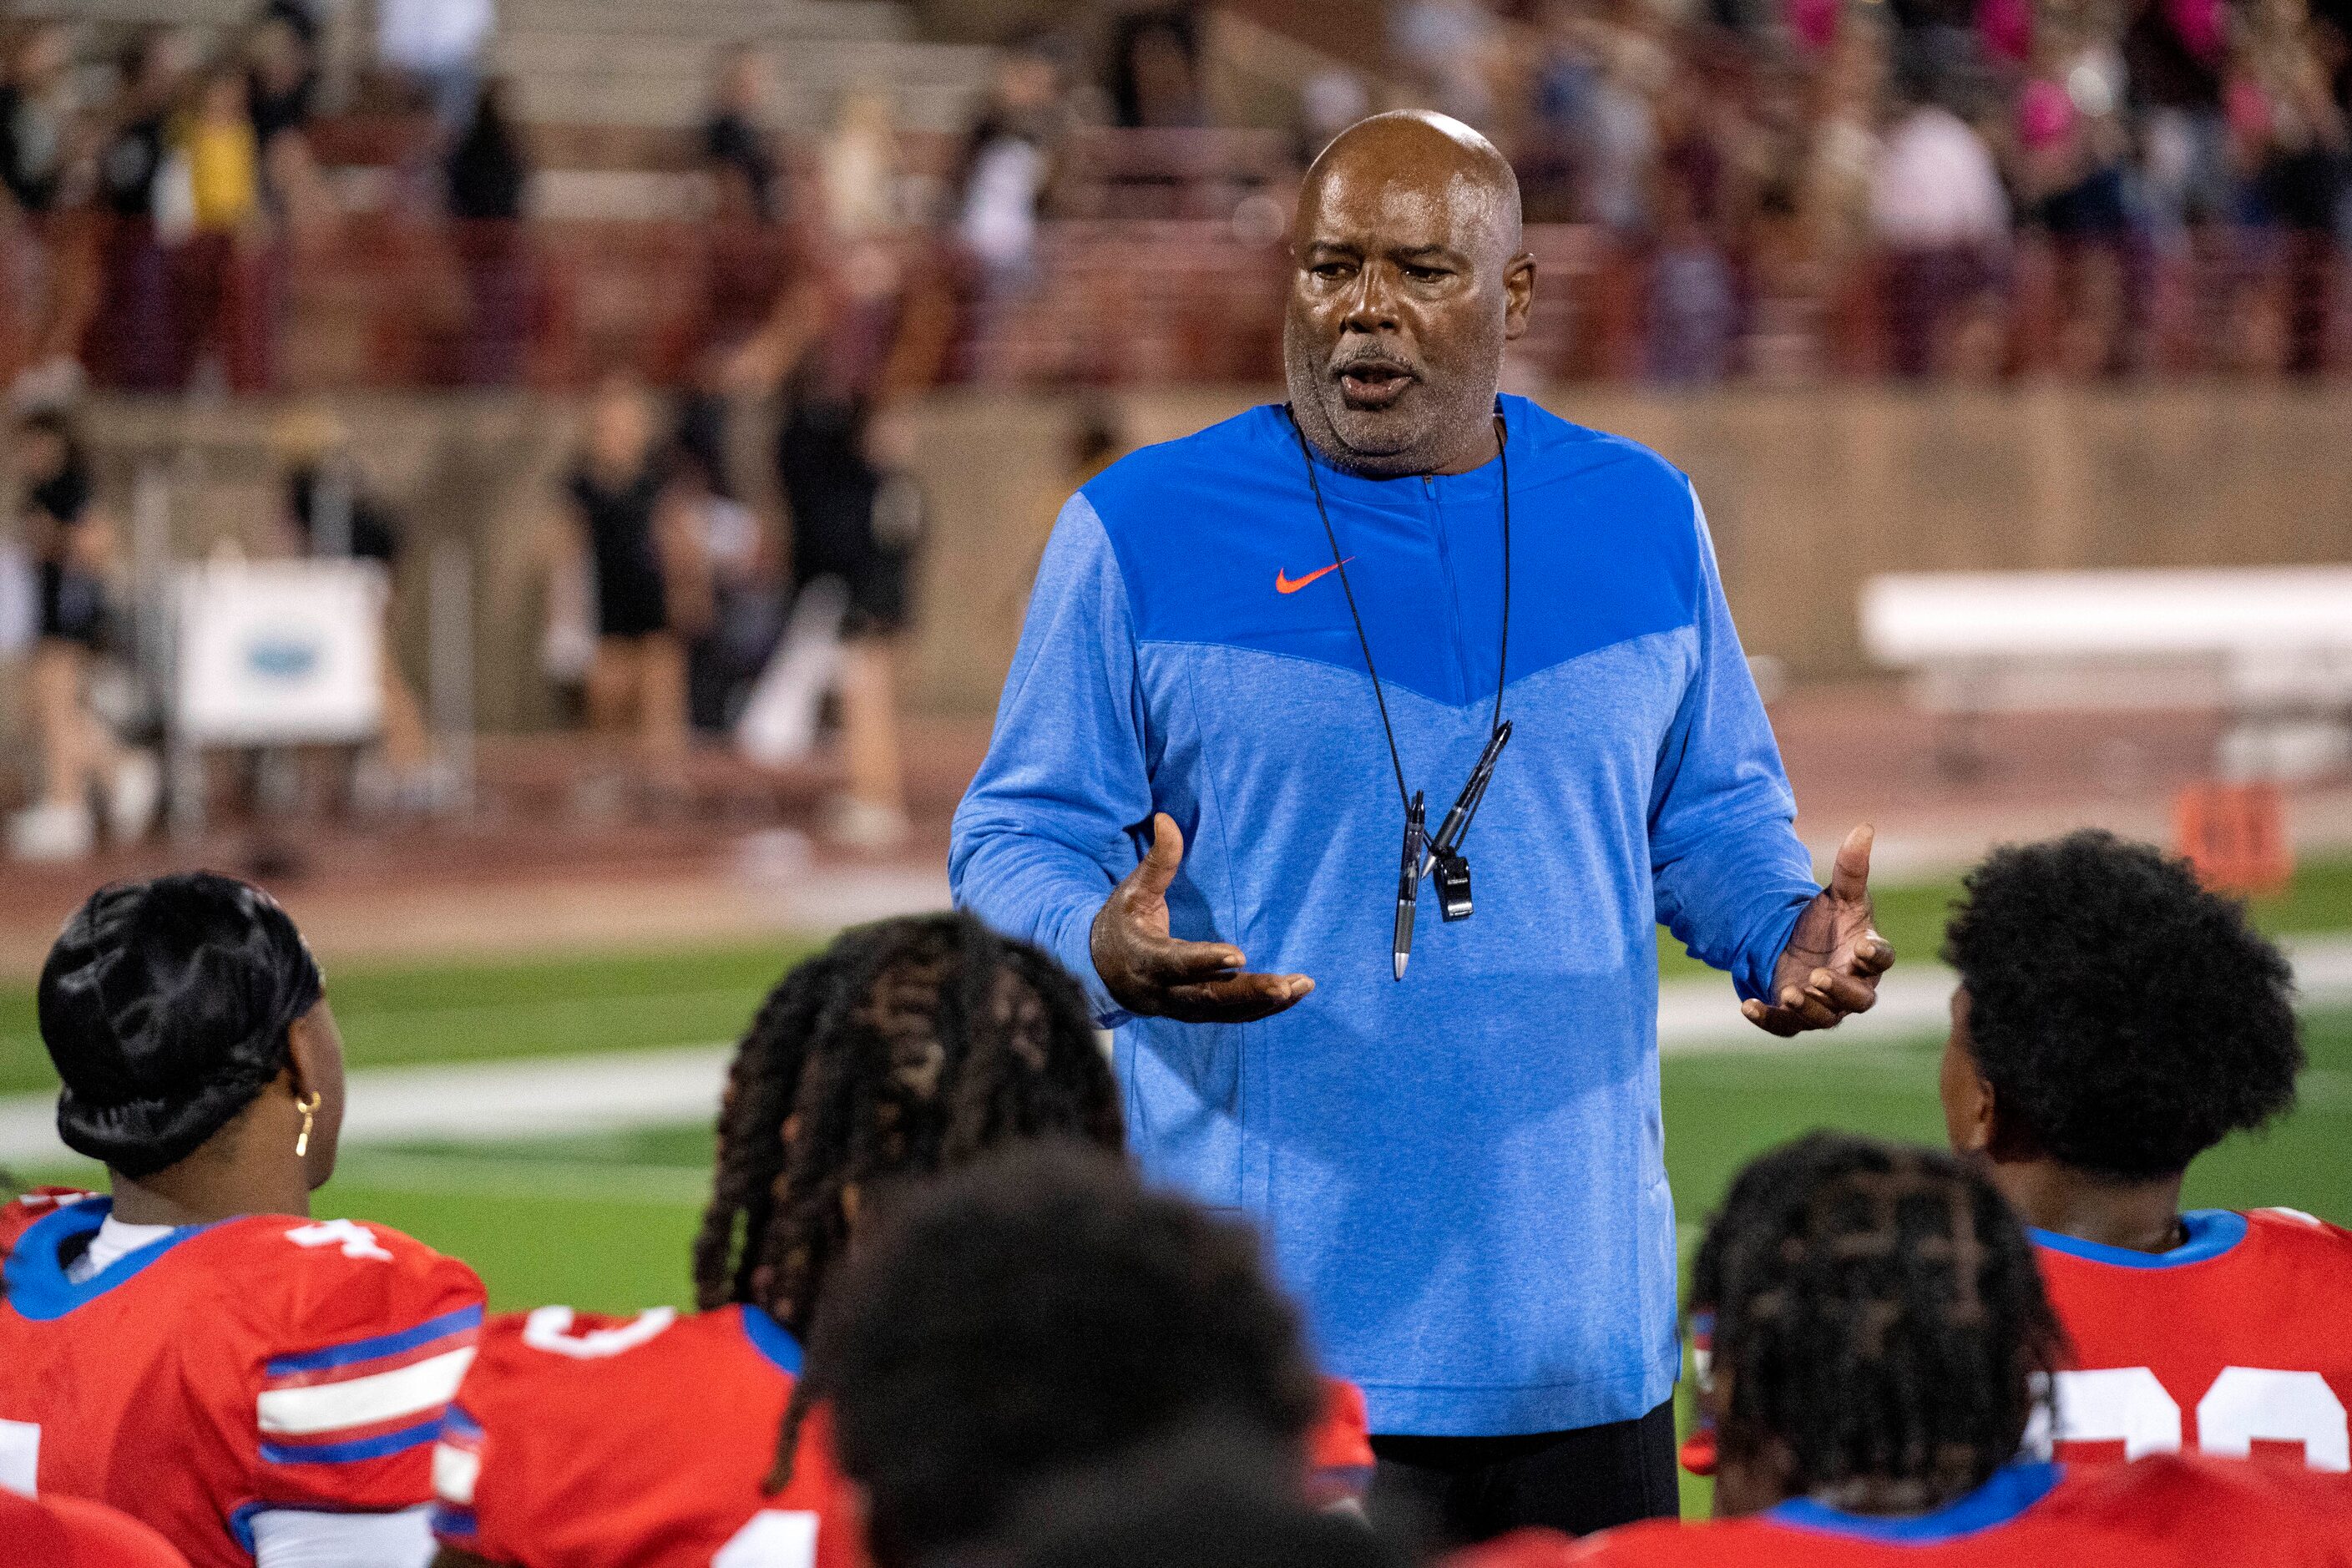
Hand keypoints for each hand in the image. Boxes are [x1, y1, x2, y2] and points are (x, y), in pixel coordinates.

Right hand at [1092, 813, 1313, 1023]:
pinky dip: (1263, 1008)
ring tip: (1302, 985)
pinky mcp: (1198, 1014)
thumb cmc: (1123, 924)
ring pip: (1227, 1012)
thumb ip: (1157, 862)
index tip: (1238, 955)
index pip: (1178, 964)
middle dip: (1249, 992)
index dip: (1205, 961)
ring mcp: (1183, 1008)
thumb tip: (1166, 819)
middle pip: (1210, 998)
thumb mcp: (1133, 891)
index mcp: (1147, 959)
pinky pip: (1233, 1016)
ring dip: (1265, 1002)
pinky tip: (1293, 994)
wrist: (1103, 972)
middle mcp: (1165, 991)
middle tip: (1284, 986)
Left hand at [1742, 824, 1894, 1037]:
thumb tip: (1865, 827)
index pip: (1882, 959)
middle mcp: (1853, 986)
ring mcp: (1825, 1006)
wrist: (1795, 941)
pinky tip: (1747, 1006)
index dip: (1875, 956)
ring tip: (1791, 992)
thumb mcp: (1838, 893)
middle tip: (1820, 976)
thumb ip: (1852, 867)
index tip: (1861, 948)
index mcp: (1869, 954)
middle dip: (1841, 990)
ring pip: (1825, 1017)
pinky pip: (1785, 1026)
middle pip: (1860, 999)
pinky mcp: (1796, 1016)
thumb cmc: (1827, 920)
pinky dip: (1768, 1019)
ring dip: (1809, 1008)